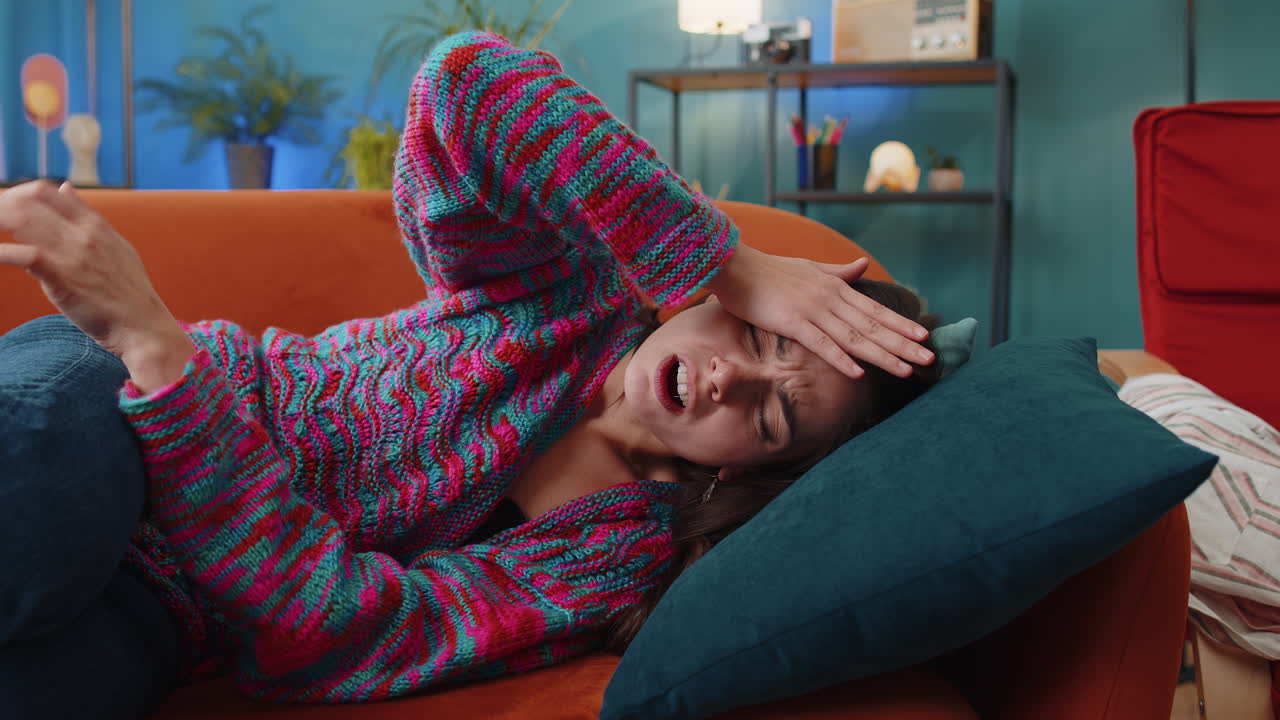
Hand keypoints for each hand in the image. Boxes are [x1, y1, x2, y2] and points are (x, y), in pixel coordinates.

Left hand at [0, 181, 193, 389]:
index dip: (15, 198)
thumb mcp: (115, 245)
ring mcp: (72, 254)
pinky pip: (20, 255)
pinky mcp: (61, 277)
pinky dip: (0, 252)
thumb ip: (87, 216)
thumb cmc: (129, 293)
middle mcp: (83, 234)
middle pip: (26, 202)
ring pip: (18, 221)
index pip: (44, 192)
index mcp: (94, 224)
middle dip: (0, 209)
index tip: (4, 216)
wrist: (143, 326)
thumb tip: (65, 188)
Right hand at [705, 244, 932, 378]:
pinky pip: (821, 344)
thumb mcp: (810, 268)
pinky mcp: (792, 323)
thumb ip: (838, 272)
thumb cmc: (769, 269)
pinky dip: (841, 358)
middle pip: (873, 326)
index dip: (901, 325)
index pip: (875, 310)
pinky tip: (859, 373)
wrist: (736, 266)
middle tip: (930, 359)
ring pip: (854, 337)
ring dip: (882, 355)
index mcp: (835, 288)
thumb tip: (864, 264)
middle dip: (903, 344)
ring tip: (907, 370)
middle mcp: (830, 299)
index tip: (924, 336)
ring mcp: (812, 311)